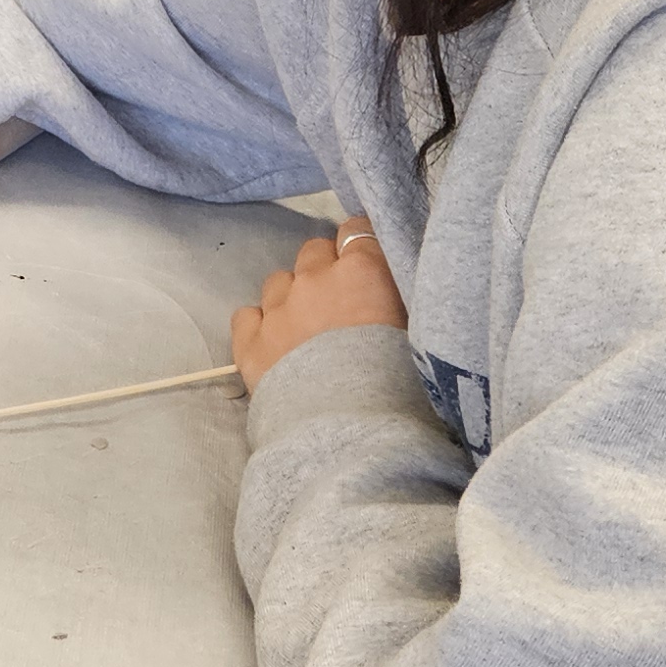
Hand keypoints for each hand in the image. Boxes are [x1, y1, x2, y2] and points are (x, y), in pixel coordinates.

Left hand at [229, 222, 407, 390]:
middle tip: (340, 304)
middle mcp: (315, 279)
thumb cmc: (403, 388)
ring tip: (307, 331)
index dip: (361, 250)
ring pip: (279, 281)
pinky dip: (259, 326)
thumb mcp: (419, 335)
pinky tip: (274, 346)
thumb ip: (399, 302)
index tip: (368, 269)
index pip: (357, 232)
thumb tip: (393, 296)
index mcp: (363, 271)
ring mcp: (277, 308)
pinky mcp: (250, 341)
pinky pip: (247, 316)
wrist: (353, 434)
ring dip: (292, 297)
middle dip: (325, 270)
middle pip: (314, 251)